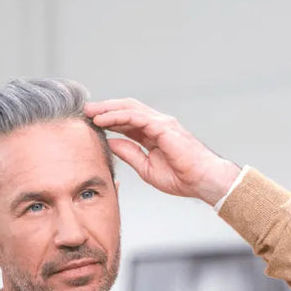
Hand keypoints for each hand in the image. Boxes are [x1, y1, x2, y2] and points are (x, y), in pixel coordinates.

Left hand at [84, 99, 240, 205]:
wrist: (204, 181)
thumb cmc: (183, 178)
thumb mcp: (147, 168)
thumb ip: (130, 153)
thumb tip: (112, 143)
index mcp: (155, 134)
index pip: (128, 120)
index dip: (109, 119)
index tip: (91, 122)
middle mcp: (158, 124)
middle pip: (127, 109)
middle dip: (105, 108)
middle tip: (86, 111)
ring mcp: (162, 123)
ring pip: (129, 108)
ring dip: (107, 109)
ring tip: (90, 112)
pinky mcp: (163, 127)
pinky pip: (135, 117)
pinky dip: (117, 116)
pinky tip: (103, 120)